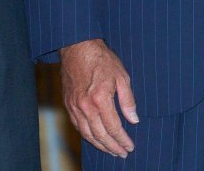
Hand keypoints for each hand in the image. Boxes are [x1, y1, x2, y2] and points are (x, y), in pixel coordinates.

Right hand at [60, 38, 137, 157]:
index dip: (122, 140)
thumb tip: (134, 119)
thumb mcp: (122, 76)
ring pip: (87, 134)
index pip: (113, 127)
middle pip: (100, 135)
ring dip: (100, 145)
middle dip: (112, 147)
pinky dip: (88, 136)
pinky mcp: (69, 106)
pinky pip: (78, 127)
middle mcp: (85, 107)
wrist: (78, 49)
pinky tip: (96, 139)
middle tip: (122, 153)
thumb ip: (128, 100)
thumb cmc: (103, 60)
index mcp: (100, 99)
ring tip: (111, 151)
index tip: (130, 147)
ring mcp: (75, 108)